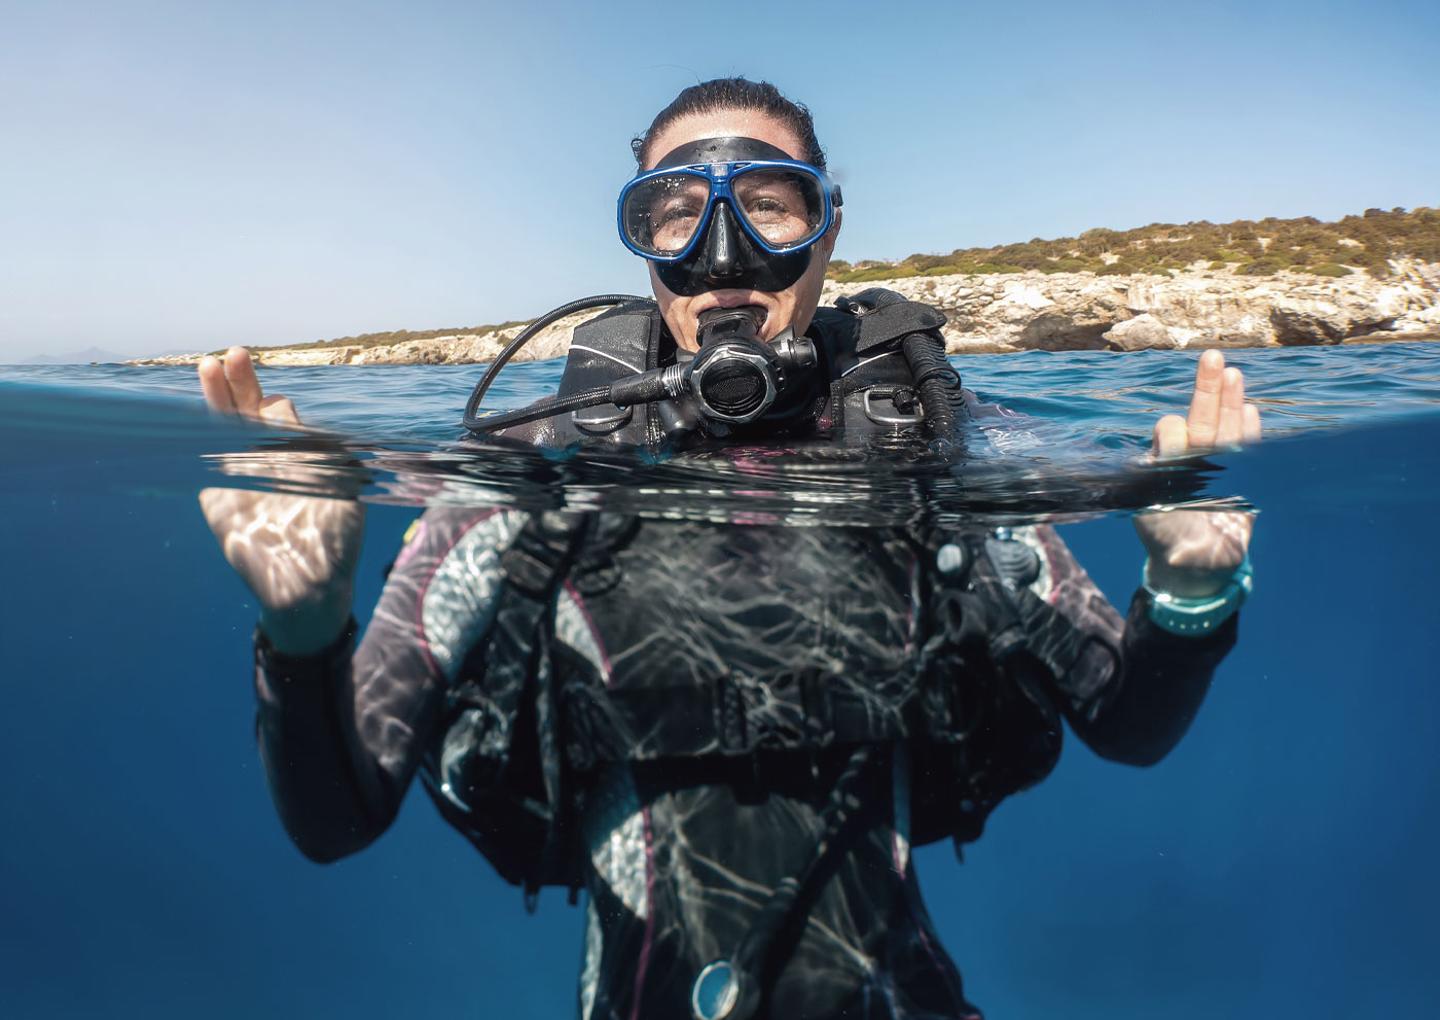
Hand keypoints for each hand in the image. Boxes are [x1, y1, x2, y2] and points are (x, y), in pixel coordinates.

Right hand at [198, 347, 364, 653]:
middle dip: (244, 383)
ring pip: (225, 426)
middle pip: (250, 410)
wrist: (308, 584)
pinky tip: (189, 409)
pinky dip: (197, 433)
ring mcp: (241, 472)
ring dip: (217, 396)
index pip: (282, 415)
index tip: (276, 408)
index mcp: (301, 452)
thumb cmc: (334, 539)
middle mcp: (269, 456)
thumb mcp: (340, 489)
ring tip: (209, 366)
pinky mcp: (217, 493)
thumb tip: (290, 416)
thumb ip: (321, 452)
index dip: (277, 407)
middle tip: (237, 355)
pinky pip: (206, 458)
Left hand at [1134, 350, 1260, 597]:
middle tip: (1211, 357)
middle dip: (1206, 391)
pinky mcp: (1240, 476)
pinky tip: (1249, 407)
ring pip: (1224, 426)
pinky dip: (1250, 430)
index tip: (1177, 434)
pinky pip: (1247, 447)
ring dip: (1229, 401)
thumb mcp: (1167, 541)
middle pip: (1200, 419)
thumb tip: (1174, 527)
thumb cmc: (1175, 550)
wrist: (1198, 565)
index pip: (1170, 438)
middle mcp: (1190, 463)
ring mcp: (1216, 466)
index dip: (1174, 433)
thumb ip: (1169, 523)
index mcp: (1164, 471)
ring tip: (1232, 372)